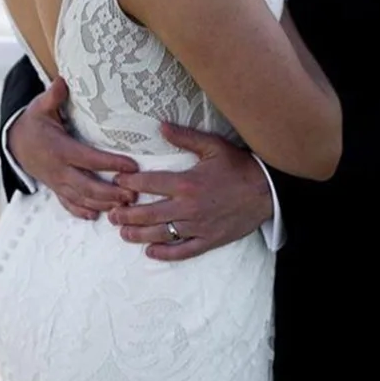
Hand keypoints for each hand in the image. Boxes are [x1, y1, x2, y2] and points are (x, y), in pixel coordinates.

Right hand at [8, 77, 138, 220]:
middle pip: (88, 185)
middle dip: (112, 192)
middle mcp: (59, 169)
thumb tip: (62, 80)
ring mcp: (57, 182)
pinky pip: (69, 204)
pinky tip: (97, 216)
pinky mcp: (56, 189)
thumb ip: (53, 96)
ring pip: (82, 198)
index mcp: (60, 149)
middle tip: (134, 193)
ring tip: (125, 206)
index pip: (90, 158)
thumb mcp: (40, 107)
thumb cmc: (34, 123)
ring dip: (103, 204)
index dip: (111, 163)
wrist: (14, 143)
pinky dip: (82, 212)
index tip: (132, 165)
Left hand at [108, 124, 272, 261]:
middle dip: (127, 213)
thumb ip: (185, 137)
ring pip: (161, 234)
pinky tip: (150, 252)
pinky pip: (183, 251)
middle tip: (112, 213)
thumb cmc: (239, 166)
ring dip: (139, 234)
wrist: (267, 192)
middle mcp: (188, 207)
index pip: (149, 184)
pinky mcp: (208, 240)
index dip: (130, 183)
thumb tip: (160, 126)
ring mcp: (197, 226)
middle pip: (149, 213)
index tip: (118, 183)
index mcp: (186, 183)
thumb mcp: (213, 146)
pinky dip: (165, 254)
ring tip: (123, 233)